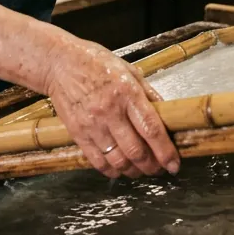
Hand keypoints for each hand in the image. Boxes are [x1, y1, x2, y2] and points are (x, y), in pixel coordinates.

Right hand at [44, 36, 179, 178]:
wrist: (59, 63)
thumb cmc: (96, 63)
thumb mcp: (128, 70)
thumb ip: (148, 94)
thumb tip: (166, 116)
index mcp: (127, 93)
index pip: (151, 129)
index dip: (165, 152)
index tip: (174, 164)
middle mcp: (110, 111)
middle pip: (136, 151)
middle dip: (152, 166)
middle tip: (159, 169)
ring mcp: (92, 124)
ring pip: (118, 160)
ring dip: (134, 171)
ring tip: (141, 170)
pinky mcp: (78, 133)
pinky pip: (97, 161)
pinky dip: (111, 171)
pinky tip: (119, 169)